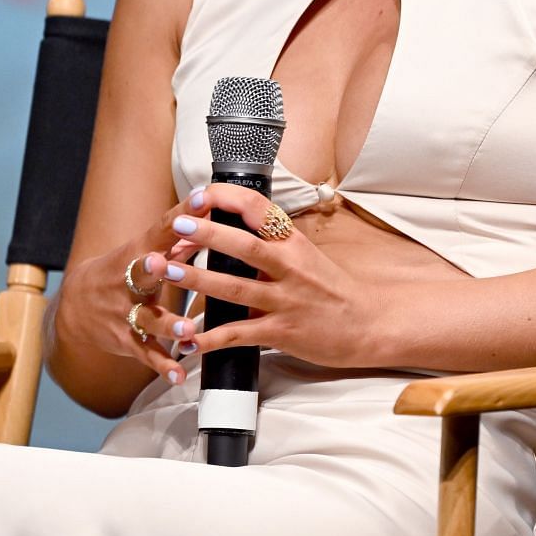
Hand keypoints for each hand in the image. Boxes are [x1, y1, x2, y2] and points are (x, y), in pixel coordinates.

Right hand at [50, 201, 202, 385]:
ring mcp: (126, 313)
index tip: (202, 197)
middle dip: (152, 268)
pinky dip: (162, 365)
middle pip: (141, 273)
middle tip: (162, 262)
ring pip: (147, 319)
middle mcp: (130, 281)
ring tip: (187, 330)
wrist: (73, 307)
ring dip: (168, 324)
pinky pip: (146, 354)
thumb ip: (180, 237)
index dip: (182, 214)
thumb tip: (214, 212)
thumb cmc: (122, 270)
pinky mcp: (126, 340)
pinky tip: (179, 375)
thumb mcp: (143, 250)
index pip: (162, 229)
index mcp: (140, 253)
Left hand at [150, 184, 385, 369]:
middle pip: (245, 246)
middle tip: (177, 225)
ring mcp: (286, 300)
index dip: (229, 200)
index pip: (260, 210)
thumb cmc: (332, 290)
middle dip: (208, 234)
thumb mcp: (306, 257)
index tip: (202, 194)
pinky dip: (210, 338)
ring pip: (236, 288)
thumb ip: (270, 247)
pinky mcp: (283, 332)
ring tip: (168, 270)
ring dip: (199, 280)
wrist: (367, 324)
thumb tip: (227, 233)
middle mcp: (290, 268)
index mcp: (293, 244)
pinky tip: (186, 341)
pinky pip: (239, 334)